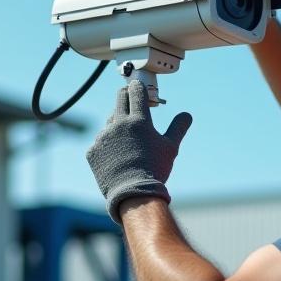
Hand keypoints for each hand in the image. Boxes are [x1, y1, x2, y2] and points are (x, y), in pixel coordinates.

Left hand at [86, 80, 192, 223]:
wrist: (134, 194)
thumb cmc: (156, 169)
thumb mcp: (171, 147)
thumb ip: (178, 128)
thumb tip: (187, 115)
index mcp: (139, 120)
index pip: (136, 91)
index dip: (138, 87)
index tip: (138, 87)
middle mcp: (118, 124)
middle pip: (120, 98)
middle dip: (126, 96)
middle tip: (131, 98)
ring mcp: (103, 137)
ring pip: (110, 121)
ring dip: (117, 123)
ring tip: (127, 138)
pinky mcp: (93, 151)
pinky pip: (100, 142)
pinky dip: (108, 145)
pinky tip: (117, 155)